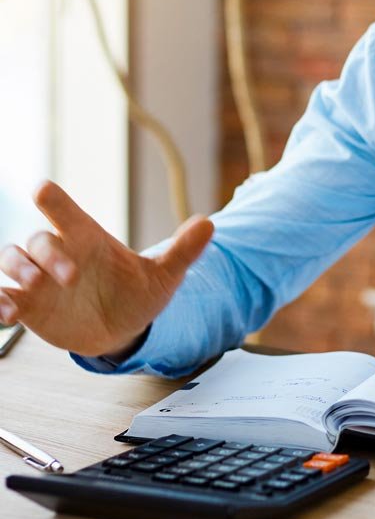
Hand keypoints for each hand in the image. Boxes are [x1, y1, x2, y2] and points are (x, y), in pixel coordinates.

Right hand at [0, 180, 213, 356]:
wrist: (124, 328)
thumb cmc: (140, 292)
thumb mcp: (165, 274)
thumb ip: (183, 250)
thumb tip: (209, 224)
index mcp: (89, 239)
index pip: (66, 212)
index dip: (53, 199)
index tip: (43, 189)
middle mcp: (60, 254)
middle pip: (37, 240)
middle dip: (46, 253)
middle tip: (69, 275)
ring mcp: (40, 280)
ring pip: (11, 261)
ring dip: (16, 270)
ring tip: (31, 287)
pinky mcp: (29, 306)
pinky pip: (1, 297)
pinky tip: (6, 312)